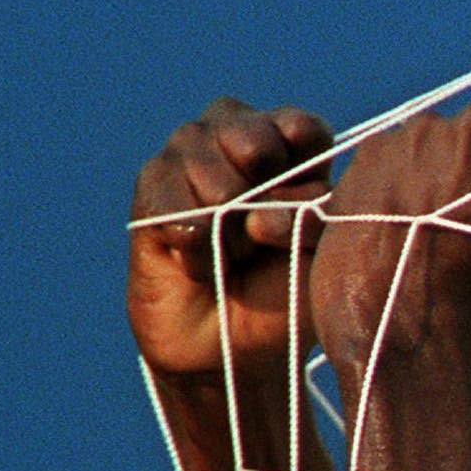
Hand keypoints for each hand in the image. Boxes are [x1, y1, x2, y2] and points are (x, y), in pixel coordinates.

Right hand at [128, 98, 334, 378]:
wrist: (230, 344)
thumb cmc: (285, 293)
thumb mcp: (320, 258)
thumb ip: (313, 220)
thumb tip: (260, 217)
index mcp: (294, 148)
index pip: (301, 126)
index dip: (303, 164)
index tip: (304, 198)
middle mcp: (239, 137)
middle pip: (252, 138)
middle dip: (263, 197)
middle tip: (261, 235)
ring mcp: (190, 155)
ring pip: (212, 178)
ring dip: (228, 232)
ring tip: (231, 254)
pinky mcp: (151, 184)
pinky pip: (175, 210)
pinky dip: (194, 248)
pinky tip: (196, 261)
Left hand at [311, 103, 470, 378]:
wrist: (400, 330)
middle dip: (469, 168)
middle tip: (456, 219)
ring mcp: (417, 134)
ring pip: (427, 144)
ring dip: (425, 172)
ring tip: (416, 228)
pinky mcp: (369, 150)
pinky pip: (384, 159)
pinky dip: (385, 183)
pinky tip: (385, 226)